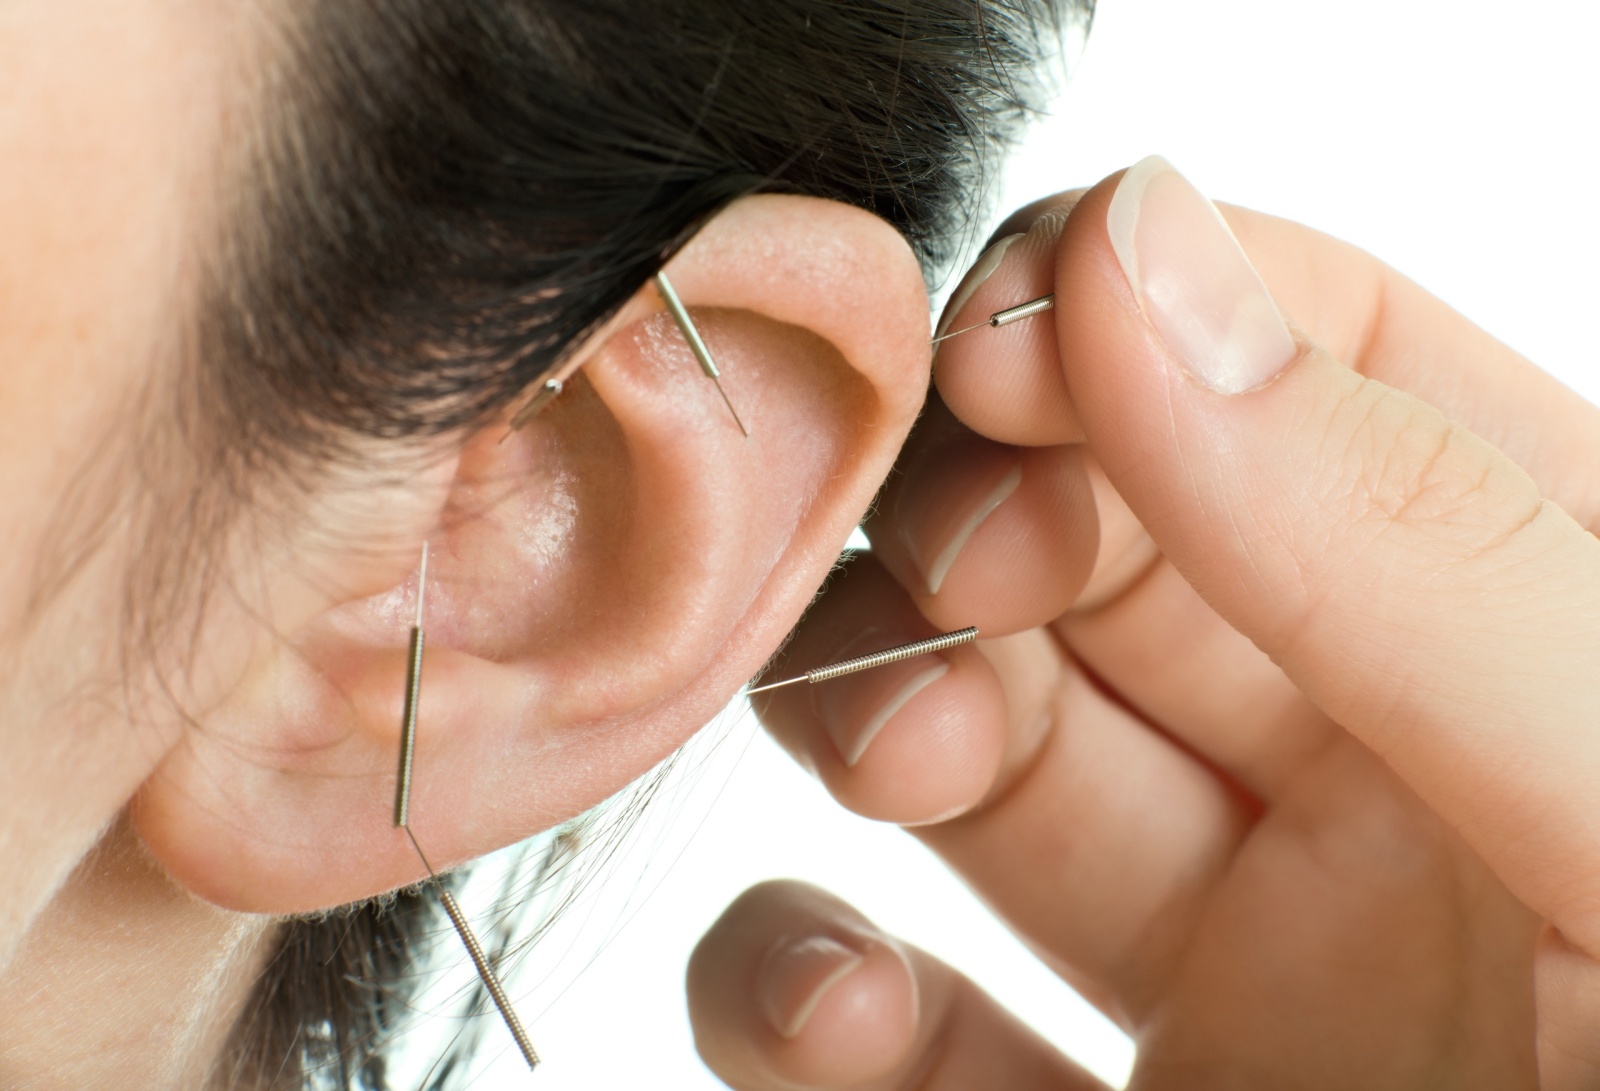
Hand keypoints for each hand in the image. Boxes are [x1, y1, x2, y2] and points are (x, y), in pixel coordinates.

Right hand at [686, 158, 1599, 1087]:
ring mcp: (1223, 969)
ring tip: (894, 765)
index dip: (1124, 310)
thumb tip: (1138, 254)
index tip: (991, 349)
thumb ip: (1417, 543)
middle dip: (978, 526)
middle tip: (939, 587)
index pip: (1298, 357)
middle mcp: (1369, 789)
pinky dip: (807, 989)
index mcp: (1529, 646)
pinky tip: (844, 1005)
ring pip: (966, 755)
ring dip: (875, 721)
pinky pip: (892, 1022)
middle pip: (1093, 544)